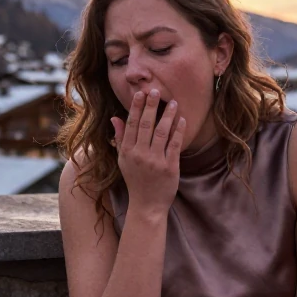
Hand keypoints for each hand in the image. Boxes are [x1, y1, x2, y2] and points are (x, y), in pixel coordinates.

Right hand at [110, 90, 185, 216]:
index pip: (131, 124)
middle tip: (155, 90)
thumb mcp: (123, 160)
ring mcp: (155, 161)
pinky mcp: (170, 167)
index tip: (140, 93)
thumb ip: (120, 138)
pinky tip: (181, 119)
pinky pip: (174, 144)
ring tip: (173, 102)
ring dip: (167, 115)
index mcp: (127, 152)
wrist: (147, 206)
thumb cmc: (135, 181)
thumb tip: (115, 117)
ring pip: (161, 132)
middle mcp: (139, 155)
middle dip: (150, 106)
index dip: (135, 107)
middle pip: (145, 125)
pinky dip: (178, 130)